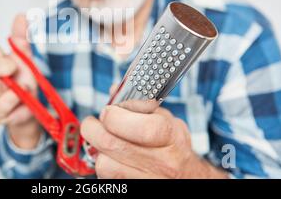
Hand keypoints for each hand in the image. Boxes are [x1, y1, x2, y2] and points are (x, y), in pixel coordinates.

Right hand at [0, 14, 41, 148]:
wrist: (30, 106)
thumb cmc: (21, 79)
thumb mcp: (23, 57)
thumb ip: (21, 38)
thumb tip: (22, 15)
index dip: (1, 55)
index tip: (11, 62)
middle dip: (8, 70)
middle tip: (17, 74)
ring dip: (15, 90)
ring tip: (21, 90)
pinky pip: (4, 108)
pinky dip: (19, 105)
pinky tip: (22, 103)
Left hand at [80, 86, 227, 178]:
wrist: (188, 177)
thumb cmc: (174, 145)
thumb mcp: (166, 119)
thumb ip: (139, 105)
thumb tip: (114, 91)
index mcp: (171, 137)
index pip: (141, 127)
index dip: (115, 116)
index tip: (107, 111)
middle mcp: (163, 162)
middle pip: (113, 144)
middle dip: (93, 129)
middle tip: (92, 123)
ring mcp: (149, 181)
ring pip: (105, 165)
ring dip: (98, 151)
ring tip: (103, 143)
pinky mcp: (135, 190)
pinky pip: (108, 179)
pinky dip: (104, 166)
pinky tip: (111, 159)